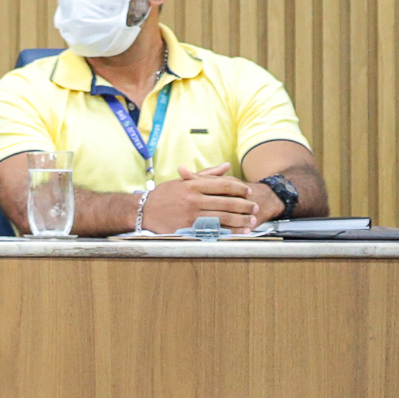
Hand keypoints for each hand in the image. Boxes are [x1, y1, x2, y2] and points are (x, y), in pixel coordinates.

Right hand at [142, 164, 259, 233]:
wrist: (143, 210)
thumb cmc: (164, 195)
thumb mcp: (183, 181)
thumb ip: (207, 174)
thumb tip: (226, 165)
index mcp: (193, 184)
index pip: (224, 184)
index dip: (239, 188)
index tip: (248, 192)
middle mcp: (193, 198)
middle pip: (227, 201)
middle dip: (245, 205)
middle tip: (255, 207)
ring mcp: (191, 213)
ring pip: (224, 217)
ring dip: (241, 220)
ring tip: (252, 221)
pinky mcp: (188, 227)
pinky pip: (214, 229)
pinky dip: (229, 231)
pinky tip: (239, 232)